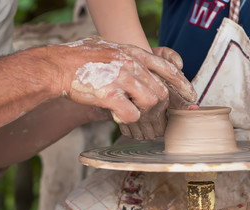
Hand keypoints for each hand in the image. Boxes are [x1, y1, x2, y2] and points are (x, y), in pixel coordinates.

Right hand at [48, 36, 195, 124]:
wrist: (58, 66)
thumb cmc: (82, 60)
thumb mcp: (110, 50)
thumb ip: (129, 58)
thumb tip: (142, 68)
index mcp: (133, 53)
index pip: (166, 68)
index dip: (181, 83)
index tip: (191, 95)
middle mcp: (131, 64)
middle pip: (160, 92)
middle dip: (159, 109)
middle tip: (152, 119)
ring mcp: (121, 78)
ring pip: (150, 104)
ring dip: (144, 115)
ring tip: (130, 115)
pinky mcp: (110, 94)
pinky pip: (132, 115)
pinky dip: (128, 120)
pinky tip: (118, 116)